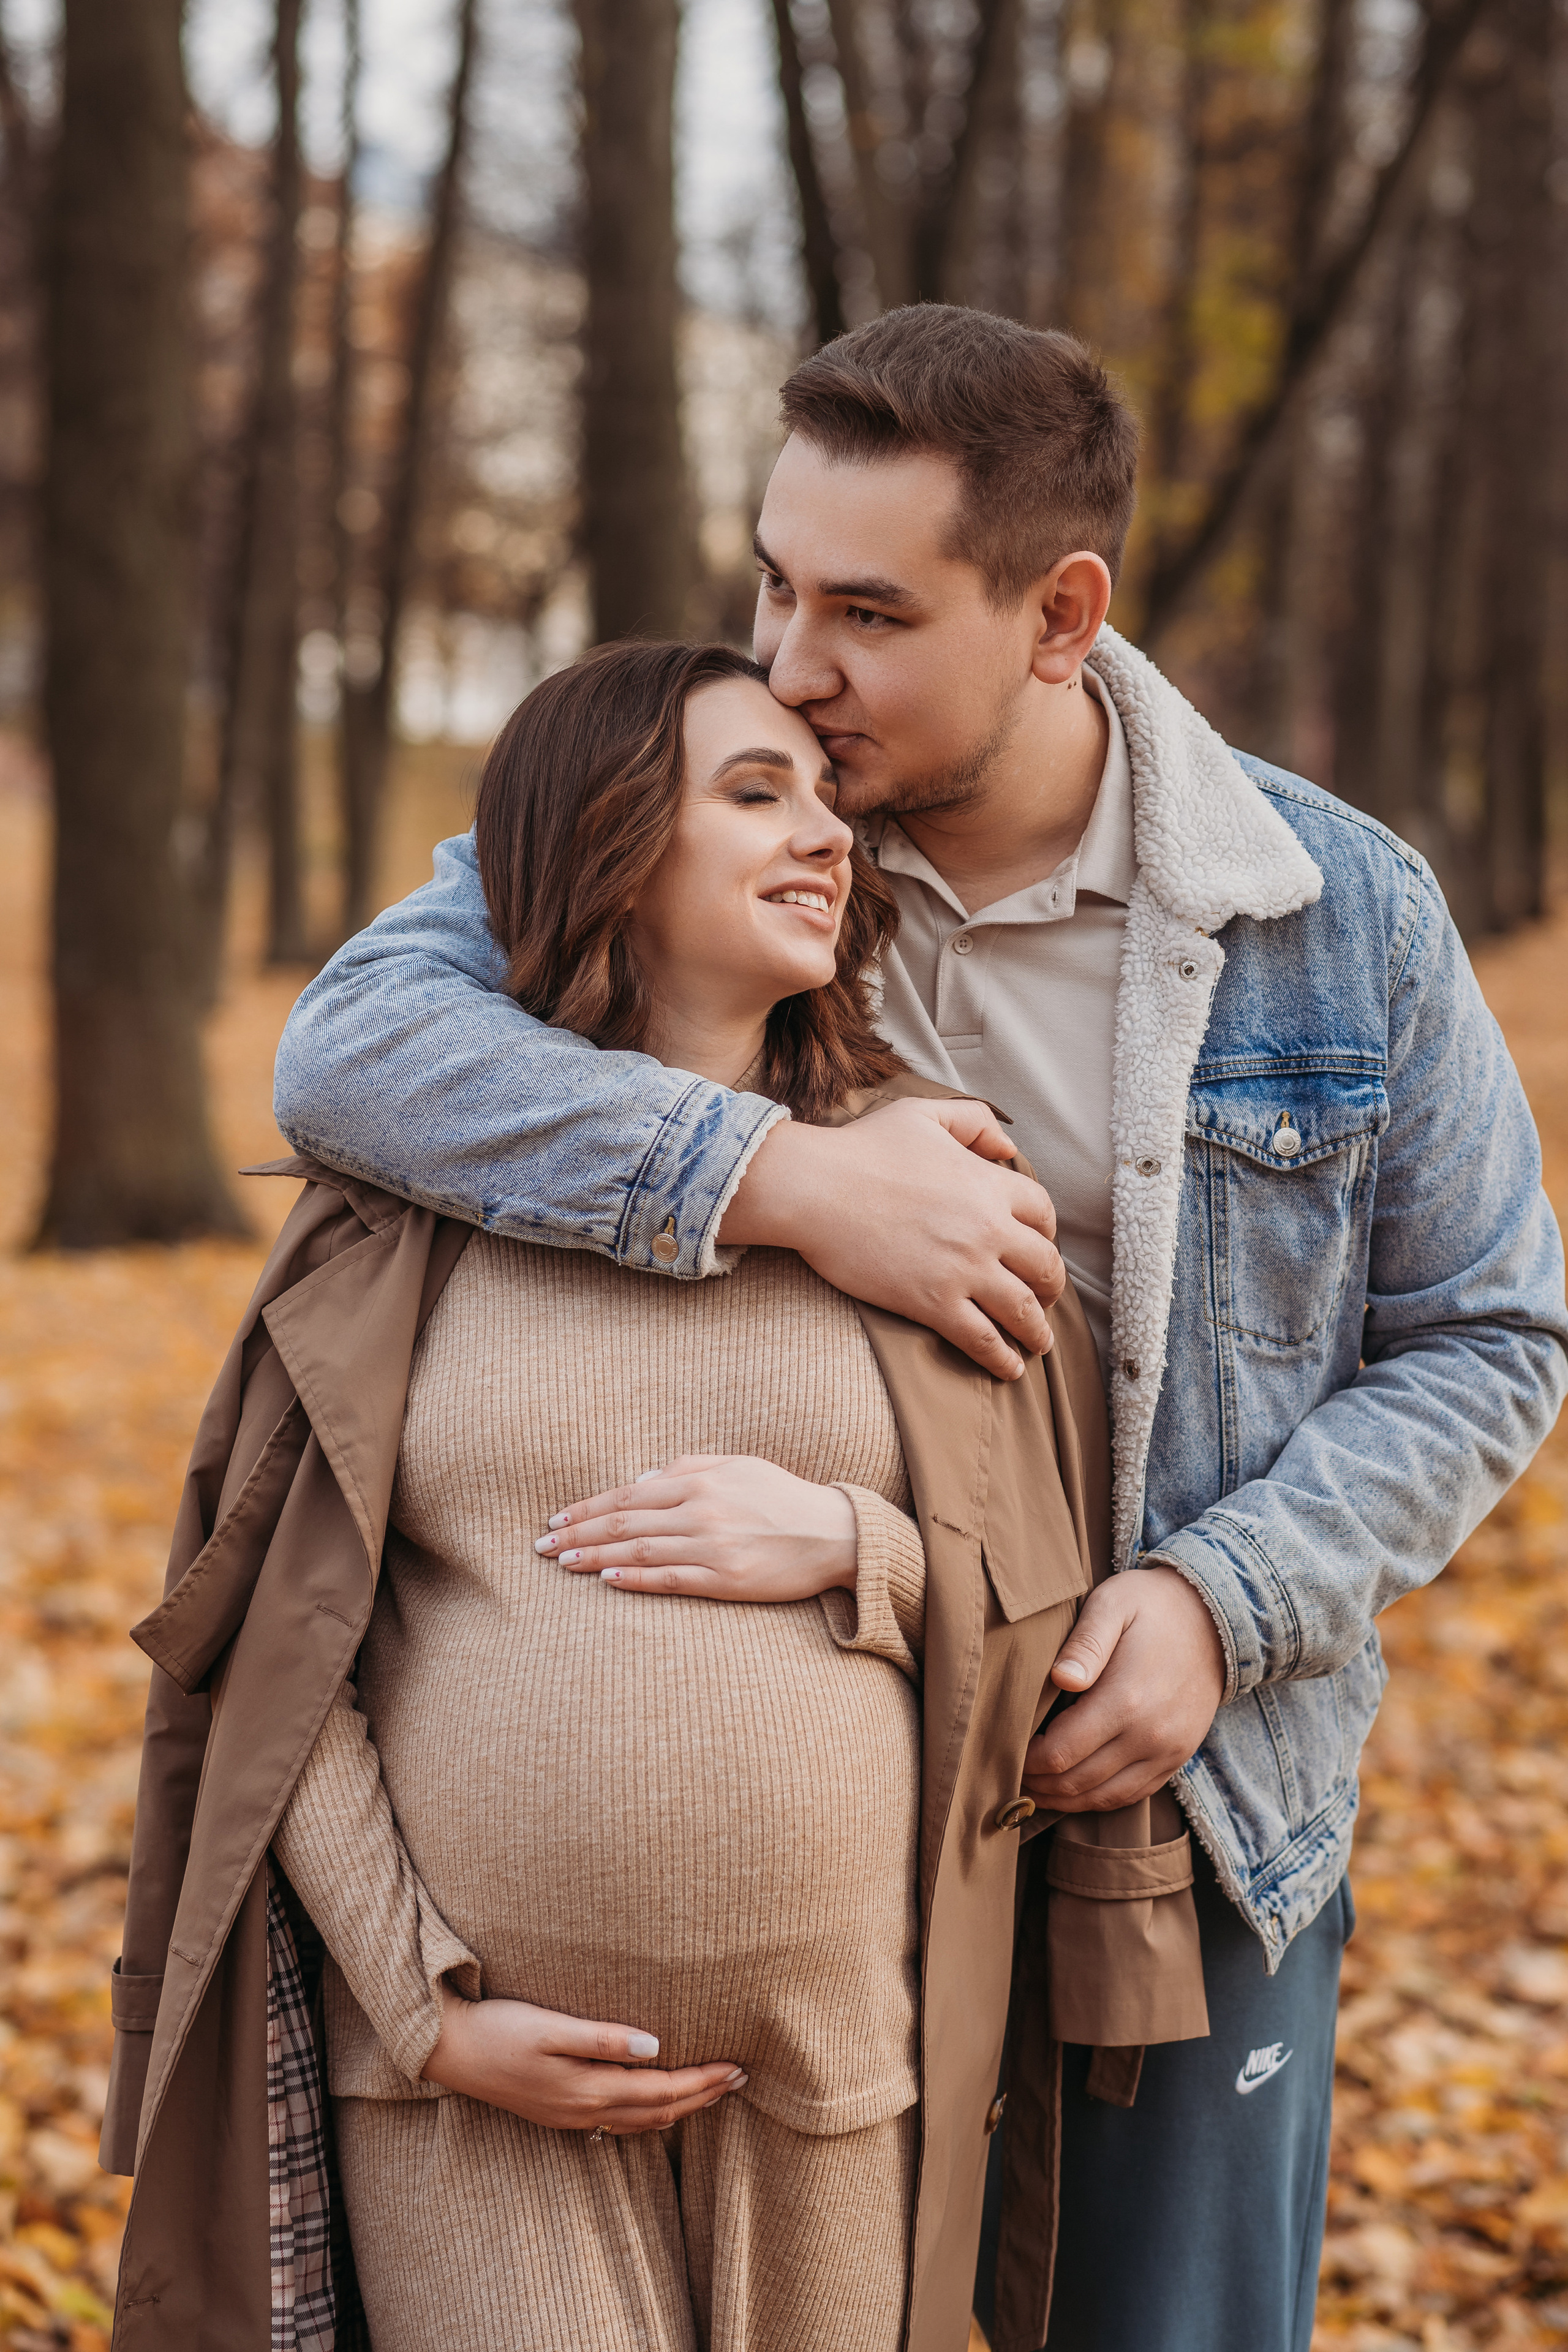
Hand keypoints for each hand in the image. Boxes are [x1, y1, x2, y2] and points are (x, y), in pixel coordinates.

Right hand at [420, 1989, 746, 2133]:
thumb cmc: (499, 2030)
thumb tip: (655, 2044)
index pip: (662, 2090)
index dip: (703, 2081)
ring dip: (680, 2107)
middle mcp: (584, 2110)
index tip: (737, 2067)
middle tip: (740, 2079)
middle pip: (659, 2111)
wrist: (449, 2051)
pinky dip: (649, 2113)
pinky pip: (618, 2121)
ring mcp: (571, 2115)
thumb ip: (603, 2037)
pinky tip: (655, 2102)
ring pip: (640, 2121)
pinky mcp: (559, 2110)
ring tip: (711, 2091)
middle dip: (703, 2097)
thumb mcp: (550, 2026)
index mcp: (588, 2089)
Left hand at [535, 1454, 857, 1600]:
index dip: (587, 1507)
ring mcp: (712, 1547)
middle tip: (541, 1546)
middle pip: (624, 1522)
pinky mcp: (726, 1579)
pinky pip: (672, 1580)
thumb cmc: (783, 1497)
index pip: (627, 1494)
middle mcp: (700, 1512)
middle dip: (577, 1534)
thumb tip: (641, 1480)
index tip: (555, 1517)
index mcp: (699, 1481)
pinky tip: (608, 1580)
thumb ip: (686, 1468)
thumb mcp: (737, 1466)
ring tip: (562, 1563)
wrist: (835, 1533)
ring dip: (595, 1557)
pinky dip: (637, 1579)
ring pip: (640, 1550)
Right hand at [717, 1097, 1063, 1380]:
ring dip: (1038, 1330)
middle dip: (1052, 1286)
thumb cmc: (862, 1148)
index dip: (1046, 1233)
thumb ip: (973, 1121)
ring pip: (1023, 1309)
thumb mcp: (923, 1114)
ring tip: (1039, 1343)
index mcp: (989, 1184)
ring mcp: (964, 1270)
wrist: (816, 1188)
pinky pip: (984, 1339)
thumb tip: (1008, 1148)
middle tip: (1046, 1298)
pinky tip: (1010, 1368)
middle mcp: (988, 1229)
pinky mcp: (934, 1304)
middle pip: (1045, 1265)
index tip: (1038, 1246)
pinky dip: (1003, 1359)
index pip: (1043, 1213)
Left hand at [1021, 1567, 1225, 1811]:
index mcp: (1126, 1699)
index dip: (1026, 1760)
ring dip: (1064, 1799)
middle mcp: (1150, 1735)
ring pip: (1104, 1798)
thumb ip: (1084, 1644)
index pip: (1060, 1753)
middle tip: (1008, 1773)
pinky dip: (1098, 1799)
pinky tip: (1073, 1789)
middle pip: (1078, 1782)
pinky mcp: (1177, 1757)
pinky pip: (1133, 1794)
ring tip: (1033, 1787)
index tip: (1004, 1748)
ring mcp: (1168, 1751)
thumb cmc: (1151, 1606)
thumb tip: (1059, 1678)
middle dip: (1037, 1784)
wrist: (1213, 1619)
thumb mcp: (1112, 1605)